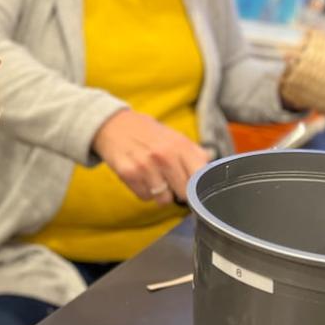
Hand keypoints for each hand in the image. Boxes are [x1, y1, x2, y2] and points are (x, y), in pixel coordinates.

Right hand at [91, 109, 210, 204]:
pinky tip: (141, 177)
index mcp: (181, 146)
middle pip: (183, 193)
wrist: (113, 124)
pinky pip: (145, 197)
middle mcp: (164, 156)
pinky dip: (144, 191)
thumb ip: (196, 155)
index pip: (200, 179)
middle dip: (179, 191)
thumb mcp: (176, 137)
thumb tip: (210, 174)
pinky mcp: (128, 174)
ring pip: (164, 199)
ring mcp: (145, 166)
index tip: (195, 188)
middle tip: (171, 181)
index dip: (199, 187)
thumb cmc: (148, 133)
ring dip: (160, 193)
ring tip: (154, 178)